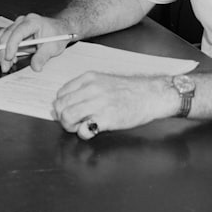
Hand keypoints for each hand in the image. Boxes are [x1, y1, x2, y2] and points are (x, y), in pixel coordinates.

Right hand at [0, 13, 71, 73]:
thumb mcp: (53, 47)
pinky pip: (4, 38)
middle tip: (5, 66)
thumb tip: (35, 67)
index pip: (17, 32)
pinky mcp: (15, 31)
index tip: (9, 58)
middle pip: (6, 35)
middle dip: (3, 52)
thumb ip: (42, 57)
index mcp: (33, 22)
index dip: (11, 46)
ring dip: (1, 51)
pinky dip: (3, 49)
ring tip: (6, 64)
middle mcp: (23, 21)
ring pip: (2, 36)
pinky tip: (9, 58)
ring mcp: (18, 25)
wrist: (60, 29)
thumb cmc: (57, 34)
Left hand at [53, 72, 177, 138]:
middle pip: (60, 106)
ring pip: (67, 117)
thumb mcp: (103, 81)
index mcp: (88, 78)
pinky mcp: (107, 119)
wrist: (150, 95)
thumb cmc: (129, 90)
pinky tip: (92, 131)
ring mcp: (98, 103)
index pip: (60, 94)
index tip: (71, 111)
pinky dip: (83, 134)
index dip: (62, 106)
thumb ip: (85, 89)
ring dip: (71, 126)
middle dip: (64, 118)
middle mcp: (91, 89)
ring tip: (82, 127)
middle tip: (75, 122)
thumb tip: (67, 103)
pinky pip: (83, 130)